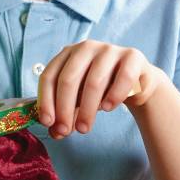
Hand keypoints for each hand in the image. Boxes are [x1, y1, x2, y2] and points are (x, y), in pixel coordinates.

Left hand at [36, 40, 164, 137]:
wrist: (134, 82)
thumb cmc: (100, 90)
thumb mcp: (78, 102)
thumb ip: (65, 115)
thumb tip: (54, 133)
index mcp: (67, 54)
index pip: (49, 76)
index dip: (46, 101)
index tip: (48, 123)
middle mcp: (86, 47)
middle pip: (69, 79)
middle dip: (64, 109)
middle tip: (65, 131)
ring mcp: (110, 50)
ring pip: (94, 81)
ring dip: (87, 109)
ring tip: (84, 128)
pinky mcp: (132, 56)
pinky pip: (122, 78)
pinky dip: (113, 96)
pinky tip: (108, 108)